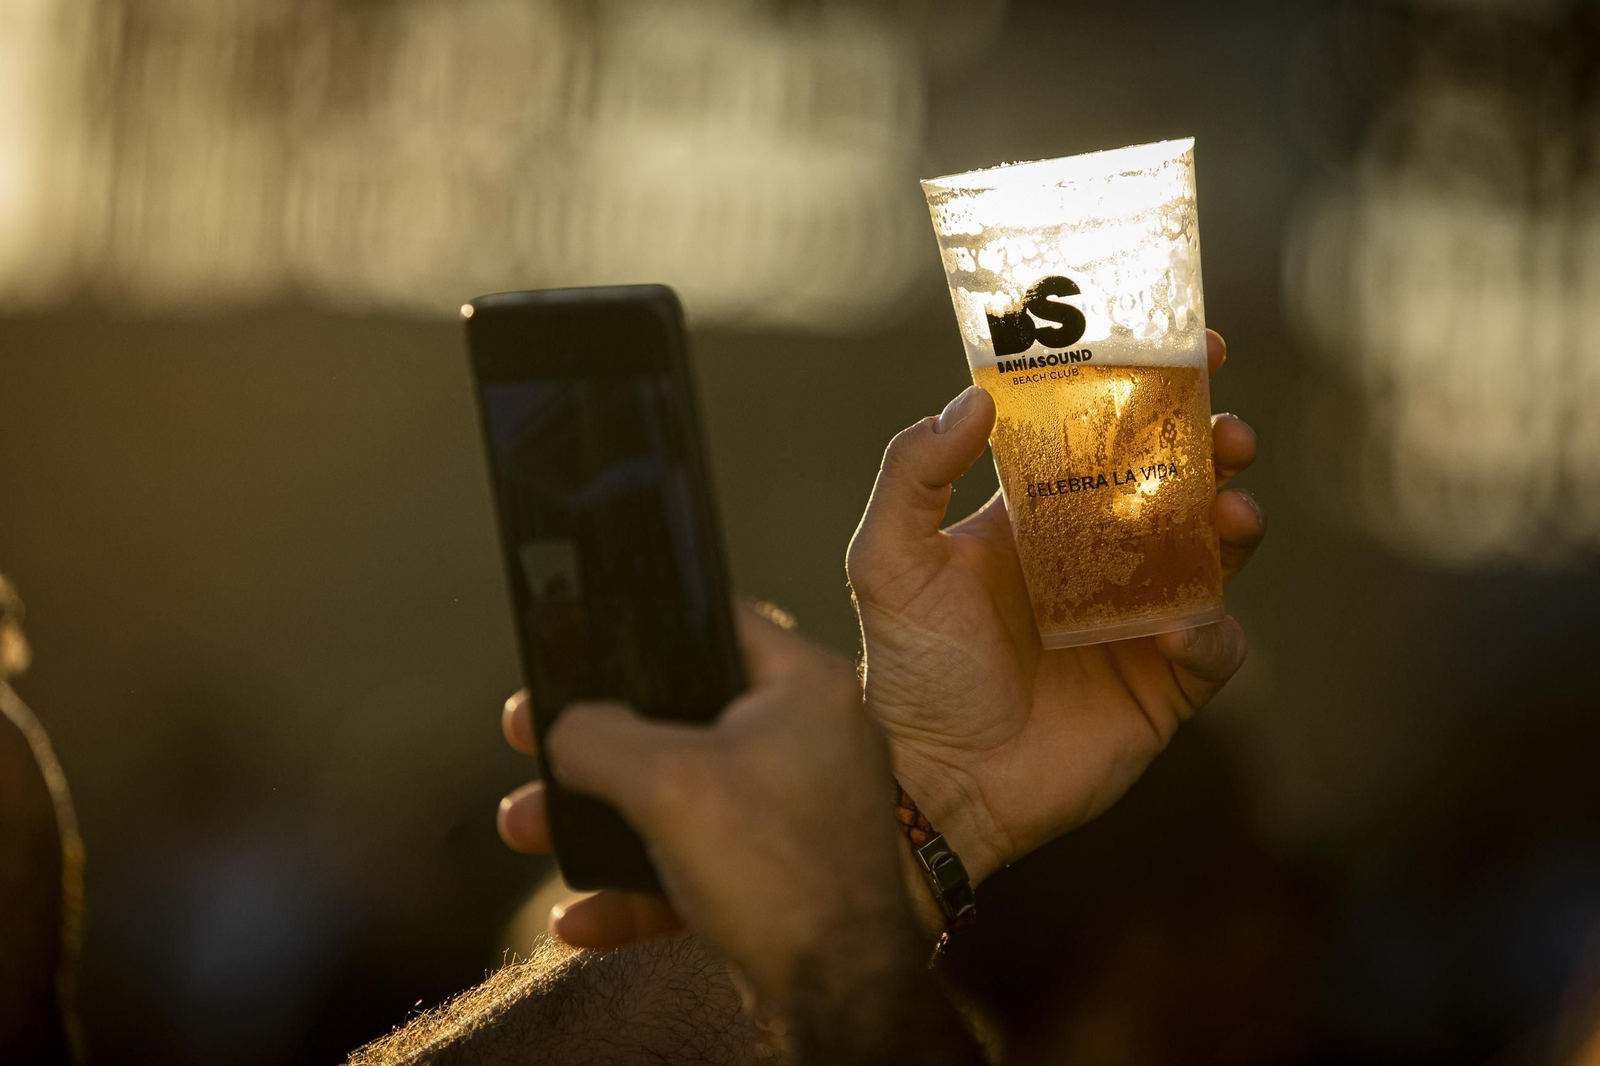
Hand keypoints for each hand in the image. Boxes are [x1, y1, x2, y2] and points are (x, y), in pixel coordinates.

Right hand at [498, 607, 917, 1001]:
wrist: (842, 995)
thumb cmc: (778, 869)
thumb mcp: (667, 783)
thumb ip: (599, 738)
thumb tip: (564, 726)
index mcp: (804, 686)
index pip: (714, 620)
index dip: (640, 626)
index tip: (581, 641)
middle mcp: (809, 736)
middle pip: (681, 713)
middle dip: (596, 738)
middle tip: (530, 734)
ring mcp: (797, 806)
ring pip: (680, 794)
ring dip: (600, 816)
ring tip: (525, 826)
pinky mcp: (782, 871)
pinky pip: (697, 861)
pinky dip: (638, 883)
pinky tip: (578, 915)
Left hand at [846, 329, 1265, 882]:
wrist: (938, 785)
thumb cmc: (906, 671)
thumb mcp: (887, 562)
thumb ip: (913, 474)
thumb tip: (976, 398)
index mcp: (1036, 517)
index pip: (1103, 435)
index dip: (1148, 390)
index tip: (1188, 348)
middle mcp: (1094, 558)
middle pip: (1176, 483)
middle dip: (1212, 446)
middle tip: (1226, 430)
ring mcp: (1135, 619)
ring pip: (1213, 553)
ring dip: (1234, 521)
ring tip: (1230, 509)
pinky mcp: (1164, 683)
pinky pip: (1216, 645)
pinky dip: (1212, 630)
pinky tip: (1178, 629)